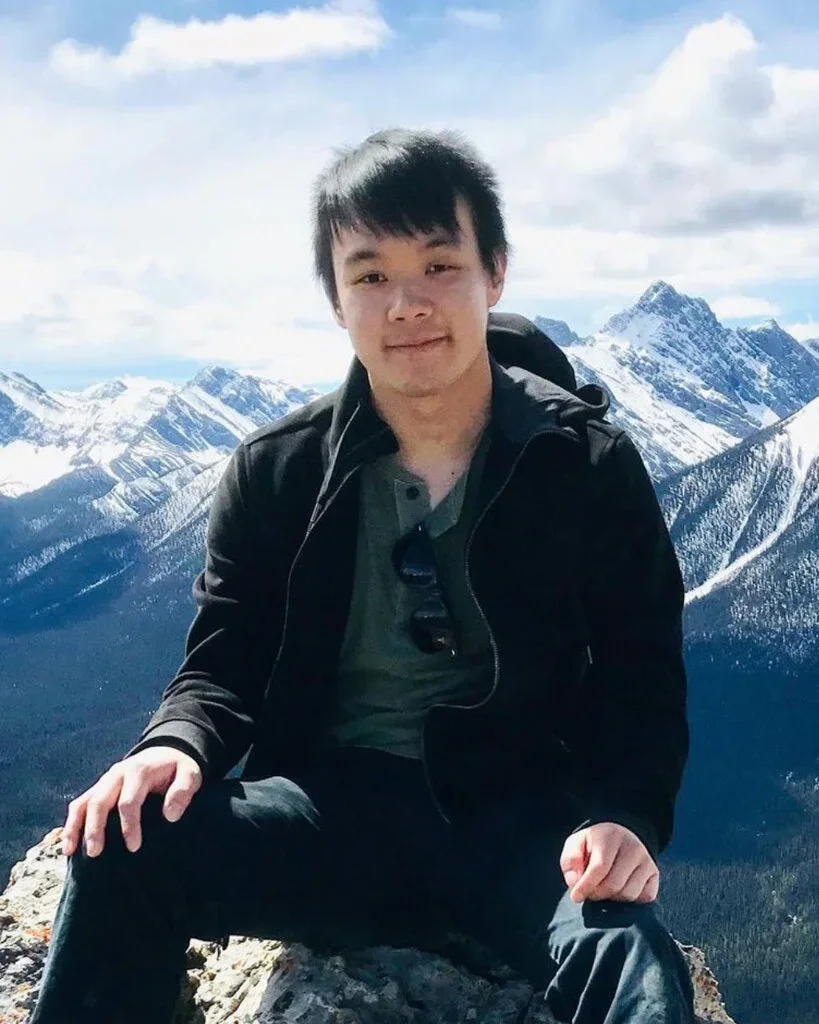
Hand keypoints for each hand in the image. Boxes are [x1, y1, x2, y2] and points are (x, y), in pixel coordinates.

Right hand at [60, 746, 202, 858]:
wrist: (166, 752)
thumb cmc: (178, 769)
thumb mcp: (190, 773)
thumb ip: (183, 791)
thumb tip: (170, 816)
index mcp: (139, 771)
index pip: (128, 801)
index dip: (129, 825)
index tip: (134, 847)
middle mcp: (118, 774)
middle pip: (100, 801)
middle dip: (96, 828)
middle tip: (96, 853)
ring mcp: (105, 780)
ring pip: (84, 801)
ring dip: (76, 826)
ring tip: (71, 852)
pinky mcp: (99, 787)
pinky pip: (79, 803)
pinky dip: (71, 823)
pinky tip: (67, 845)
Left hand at [560, 822, 658, 902]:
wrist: (621, 837)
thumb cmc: (594, 845)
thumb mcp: (576, 844)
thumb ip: (570, 861)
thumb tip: (575, 881)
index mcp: (611, 836)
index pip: (599, 867)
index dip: (586, 886)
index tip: (575, 896)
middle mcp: (633, 847)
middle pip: (614, 885)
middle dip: (597, 894)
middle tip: (589, 893)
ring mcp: (647, 861)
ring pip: (629, 894)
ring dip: (612, 899)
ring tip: (604, 889)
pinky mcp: (655, 875)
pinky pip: (644, 898)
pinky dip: (630, 902)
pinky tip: (619, 891)